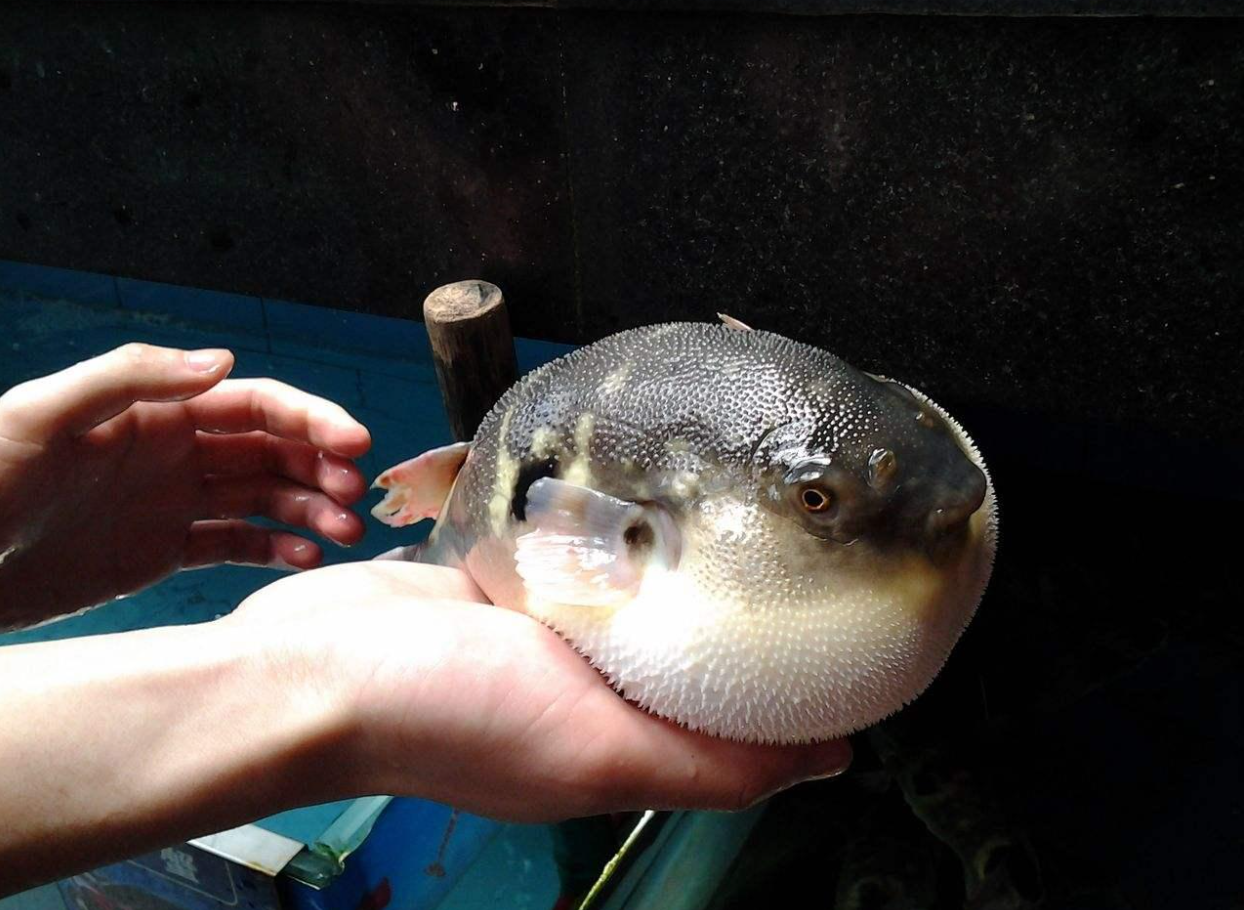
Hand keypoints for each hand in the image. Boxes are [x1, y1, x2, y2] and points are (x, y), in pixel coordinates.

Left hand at [0, 343, 371, 629]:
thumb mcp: (45, 414)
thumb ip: (132, 377)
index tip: (354, 444)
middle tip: (352, 497)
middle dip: (320, 466)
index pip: (254, 403)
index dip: (310, 418)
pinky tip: (303, 562)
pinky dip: (274, 551)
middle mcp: (175, 450)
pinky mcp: (163, 549)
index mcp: (157, 410)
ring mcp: (173, 500)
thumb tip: (223, 361)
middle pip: (272, 449)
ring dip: (310, 511)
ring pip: (264, 498)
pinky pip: (234, 543)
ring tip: (343, 537)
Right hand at [230, 561, 852, 821]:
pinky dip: (609, 530)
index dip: (793, 682)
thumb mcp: (600, 753)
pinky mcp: (502, 582)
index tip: (850, 625)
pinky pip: (574, 553)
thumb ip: (710, 762)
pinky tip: (643, 487)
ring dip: (677, 559)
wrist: (317, 663)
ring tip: (739, 503)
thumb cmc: (448, 715)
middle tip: (804, 542)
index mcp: (620, 742)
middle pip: (689, 651)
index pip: (733, 717)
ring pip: (633, 595)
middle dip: (745, 607)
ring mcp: (542, 634)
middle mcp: (588, 691)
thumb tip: (836, 763)